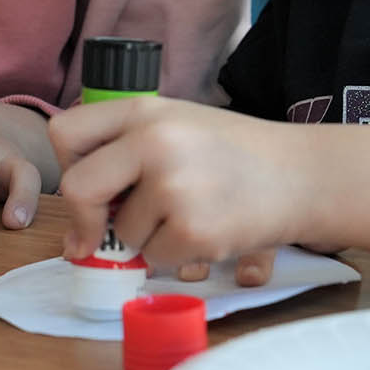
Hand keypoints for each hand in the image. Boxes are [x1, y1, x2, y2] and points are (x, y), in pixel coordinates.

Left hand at [51, 95, 306, 275]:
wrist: (304, 174)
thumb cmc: (236, 153)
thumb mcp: (179, 125)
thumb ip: (127, 153)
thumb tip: (77, 227)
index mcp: (145, 110)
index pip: (66, 134)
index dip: (69, 167)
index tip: (87, 190)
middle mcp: (154, 141)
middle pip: (79, 188)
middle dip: (85, 222)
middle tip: (96, 239)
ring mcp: (174, 186)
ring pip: (122, 233)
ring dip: (146, 239)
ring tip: (191, 216)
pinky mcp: (194, 229)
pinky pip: (156, 258)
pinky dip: (176, 257)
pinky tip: (207, 231)